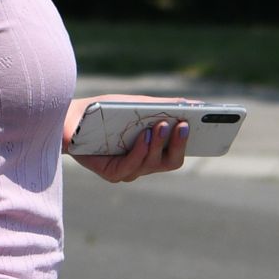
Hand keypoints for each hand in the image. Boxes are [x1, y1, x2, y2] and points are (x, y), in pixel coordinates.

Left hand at [67, 97, 192, 184]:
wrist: (69, 118)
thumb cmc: (105, 111)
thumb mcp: (137, 104)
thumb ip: (163, 106)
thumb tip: (193, 105)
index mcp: (154, 149)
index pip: (179, 150)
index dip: (193, 142)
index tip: (209, 127)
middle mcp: (144, 163)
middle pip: (171, 161)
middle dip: (179, 143)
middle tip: (184, 124)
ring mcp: (128, 170)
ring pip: (152, 164)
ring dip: (158, 143)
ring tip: (160, 125)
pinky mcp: (111, 173)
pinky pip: (130, 167)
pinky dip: (139, 151)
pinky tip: (142, 136)